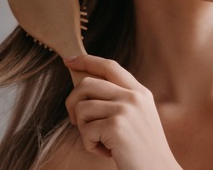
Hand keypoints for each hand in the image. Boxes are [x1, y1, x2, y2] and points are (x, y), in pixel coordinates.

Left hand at [64, 55, 180, 169]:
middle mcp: (133, 97)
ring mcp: (125, 110)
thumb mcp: (138, 116)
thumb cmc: (143, 149)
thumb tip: (86, 86)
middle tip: (74, 120)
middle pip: (88, 84)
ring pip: (82, 108)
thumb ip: (120, 99)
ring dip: (83, 129)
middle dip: (72, 102)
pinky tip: (106, 151)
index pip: (109, 66)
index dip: (87, 60)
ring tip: (100, 141)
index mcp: (140, 92)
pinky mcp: (116, 127)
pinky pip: (85, 131)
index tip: (69, 60)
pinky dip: (89, 145)